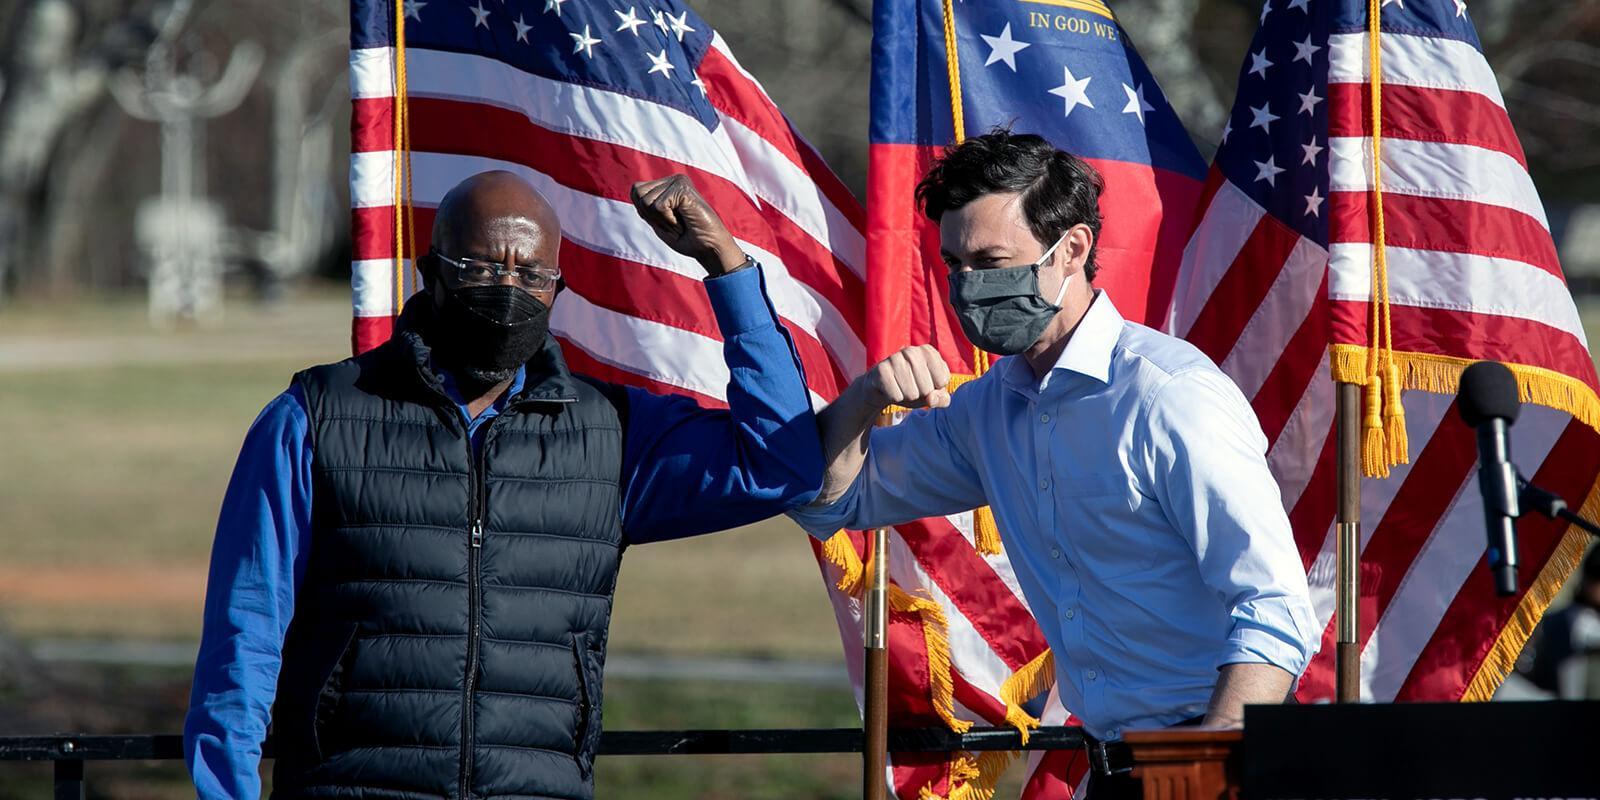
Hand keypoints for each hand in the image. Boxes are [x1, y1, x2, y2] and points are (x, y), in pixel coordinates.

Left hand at [630, 174, 744, 273]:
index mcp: (668, 184)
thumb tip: (634, 188)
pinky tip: (684, 223)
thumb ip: (646, 205)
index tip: (665, 222)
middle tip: (673, 224)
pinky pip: (659, 207)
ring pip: (647, 202)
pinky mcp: (683, 189)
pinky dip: (669, 222)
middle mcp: (674, 179)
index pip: (635, 190)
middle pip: (638, 194)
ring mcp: (680, 182)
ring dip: (662, 221)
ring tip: (680, 224)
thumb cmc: (686, 239)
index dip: (645, 212)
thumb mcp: (659, 221)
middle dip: (651, 216)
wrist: (709, 249)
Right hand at [858, 345, 951, 410]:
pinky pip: (896, 395)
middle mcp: (912, 351)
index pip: (942, 380)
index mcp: (928, 352)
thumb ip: (942, 399)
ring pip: (912, 393)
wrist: (882, 389)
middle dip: (921, 395)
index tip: (926, 383)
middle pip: (927, 388)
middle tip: (911, 387)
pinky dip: (895, 398)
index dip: (935, 389)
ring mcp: (895, 358)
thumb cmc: (912, 388)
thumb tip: (931, 398)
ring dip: (907, 397)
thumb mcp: (932, 395)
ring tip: (901, 388)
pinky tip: (891, 389)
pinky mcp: (881, 370)